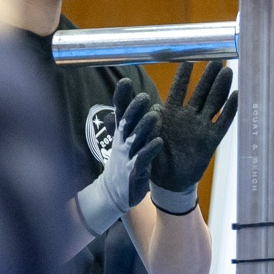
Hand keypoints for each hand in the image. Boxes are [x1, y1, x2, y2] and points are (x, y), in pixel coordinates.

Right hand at [73, 79, 163, 237]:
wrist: (114, 193)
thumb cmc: (122, 162)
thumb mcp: (121, 139)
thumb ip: (123, 119)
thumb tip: (120, 95)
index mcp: (121, 134)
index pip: (120, 112)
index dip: (122, 97)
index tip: (126, 81)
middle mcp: (123, 143)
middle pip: (128, 123)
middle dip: (135, 110)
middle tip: (144, 96)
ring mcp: (128, 157)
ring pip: (137, 139)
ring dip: (145, 127)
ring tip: (155, 115)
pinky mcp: (135, 171)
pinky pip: (143, 159)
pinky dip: (150, 150)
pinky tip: (159, 142)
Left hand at [148, 61, 238, 212]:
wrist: (167, 180)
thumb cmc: (154, 156)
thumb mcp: (144, 135)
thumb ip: (144, 120)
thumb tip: (140, 107)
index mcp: (171, 113)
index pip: (178, 90)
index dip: (184, 76)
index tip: (189, 58)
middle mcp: (188, 117)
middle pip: (201, 92)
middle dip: (208, 76)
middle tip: (216, 59)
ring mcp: (201, 127)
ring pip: (214, 103)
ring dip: (221, 88)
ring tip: (227, 71)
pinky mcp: (211, 139)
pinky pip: (223, 122)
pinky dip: (231, 109)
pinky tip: (237, 96)